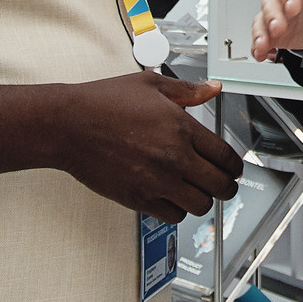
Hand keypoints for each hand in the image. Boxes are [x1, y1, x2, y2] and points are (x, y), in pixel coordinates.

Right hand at [53, 73, 240, 221]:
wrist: (67, 125)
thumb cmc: (102, 103)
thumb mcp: (150, 85)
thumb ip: (187, 90)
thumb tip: (213, 89)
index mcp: (181, 127)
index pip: (225, 156)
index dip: (235, 165)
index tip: (233, 169)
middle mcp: (173, 157)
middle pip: (220, 185)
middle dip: (227, 186)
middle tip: (224, 185)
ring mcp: (156, 180)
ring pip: (200, 205)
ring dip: (202, 200)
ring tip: (197, 192)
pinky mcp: (138, 197)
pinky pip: (173, 215)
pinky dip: (177, 210)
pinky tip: (172, 197)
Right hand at [250, 0, 302, 60]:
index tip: (292, 7)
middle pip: (272, 1)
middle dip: (273, 16)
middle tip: (278, 28)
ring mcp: (277, 12)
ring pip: (262, 20)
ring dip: (261, 34)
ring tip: (263, 45)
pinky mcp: (273, 30)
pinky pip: (261, 37)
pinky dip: (259, 47)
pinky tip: (261, 54)